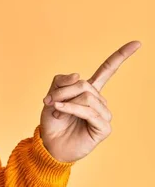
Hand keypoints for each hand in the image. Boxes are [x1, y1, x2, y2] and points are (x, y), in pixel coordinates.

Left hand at [39, 40, 140, 162]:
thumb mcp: (51, 95)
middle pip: (84, 84)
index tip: (137, 43)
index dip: (121, 56)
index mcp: (89, 90)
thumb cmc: (53, 120)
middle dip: (63, 90)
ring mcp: (104, 114)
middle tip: (49, 100)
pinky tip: (60, 111)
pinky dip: (70, 108)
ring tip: (56, 110)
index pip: (108, 70)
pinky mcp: (103, 127)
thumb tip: (79, 76)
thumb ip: (62, 82)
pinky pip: (87, 111)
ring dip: (65, 101)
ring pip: (86, 96)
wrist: (49, 143)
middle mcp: (100, 101)